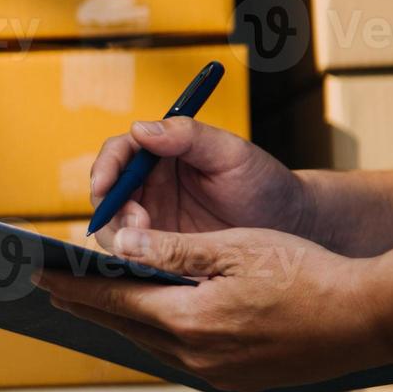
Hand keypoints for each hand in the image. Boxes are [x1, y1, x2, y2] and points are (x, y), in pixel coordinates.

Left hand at [34, 227, 392, 391]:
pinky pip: (180, 355)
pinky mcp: (237, 381)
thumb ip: (172, 249)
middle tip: (53, 289)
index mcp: (187, 318)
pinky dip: (157, 334)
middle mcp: (194, 354)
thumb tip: (120, 244)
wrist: (370, 318)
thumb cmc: (308, 273)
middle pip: (123, 325)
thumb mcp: (235, 247)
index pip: (112, 298)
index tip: (40, 274)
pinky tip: (152, 323)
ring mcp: (216, 373)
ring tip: (93, 304)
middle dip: (86, 304)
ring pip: (150, 343)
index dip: (73, 284)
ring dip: (120, 321)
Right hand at [89, 118, 308, 249]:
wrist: (288, 227)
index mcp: (162, 153)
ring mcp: (152, 218)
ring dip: (121, 236)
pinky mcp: (159, 249)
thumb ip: (188, 136)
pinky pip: (133, 254)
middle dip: (112, 209)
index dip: (105, 167)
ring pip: (113, 227)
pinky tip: (152, 263)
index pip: (119, 153)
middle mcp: (150, 184)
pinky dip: (133, 258)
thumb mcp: (230, 153)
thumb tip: (140, 128)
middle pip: (107, 193)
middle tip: (138, 223)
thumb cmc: (263, 182)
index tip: (104, 184)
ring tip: (149, 244)